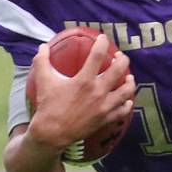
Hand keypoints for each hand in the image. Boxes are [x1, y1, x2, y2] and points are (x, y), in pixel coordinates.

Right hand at [26, 35, 134, 152]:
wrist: (51, 134)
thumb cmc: (48, 106)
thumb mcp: (44, 81)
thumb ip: (42, 61)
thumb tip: (43, 46)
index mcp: (83, 80)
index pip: (97, 56)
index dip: (102, 43)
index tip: (103, 38)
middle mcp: (97, 92)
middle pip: (118, 70)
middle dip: (122, 60)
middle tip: (120, 57)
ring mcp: (103, 107)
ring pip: (126, 91)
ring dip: (130, 82)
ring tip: (129, 77)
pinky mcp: (105, 119)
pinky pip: (123, 111)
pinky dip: (127, 104)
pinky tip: (127, 100)